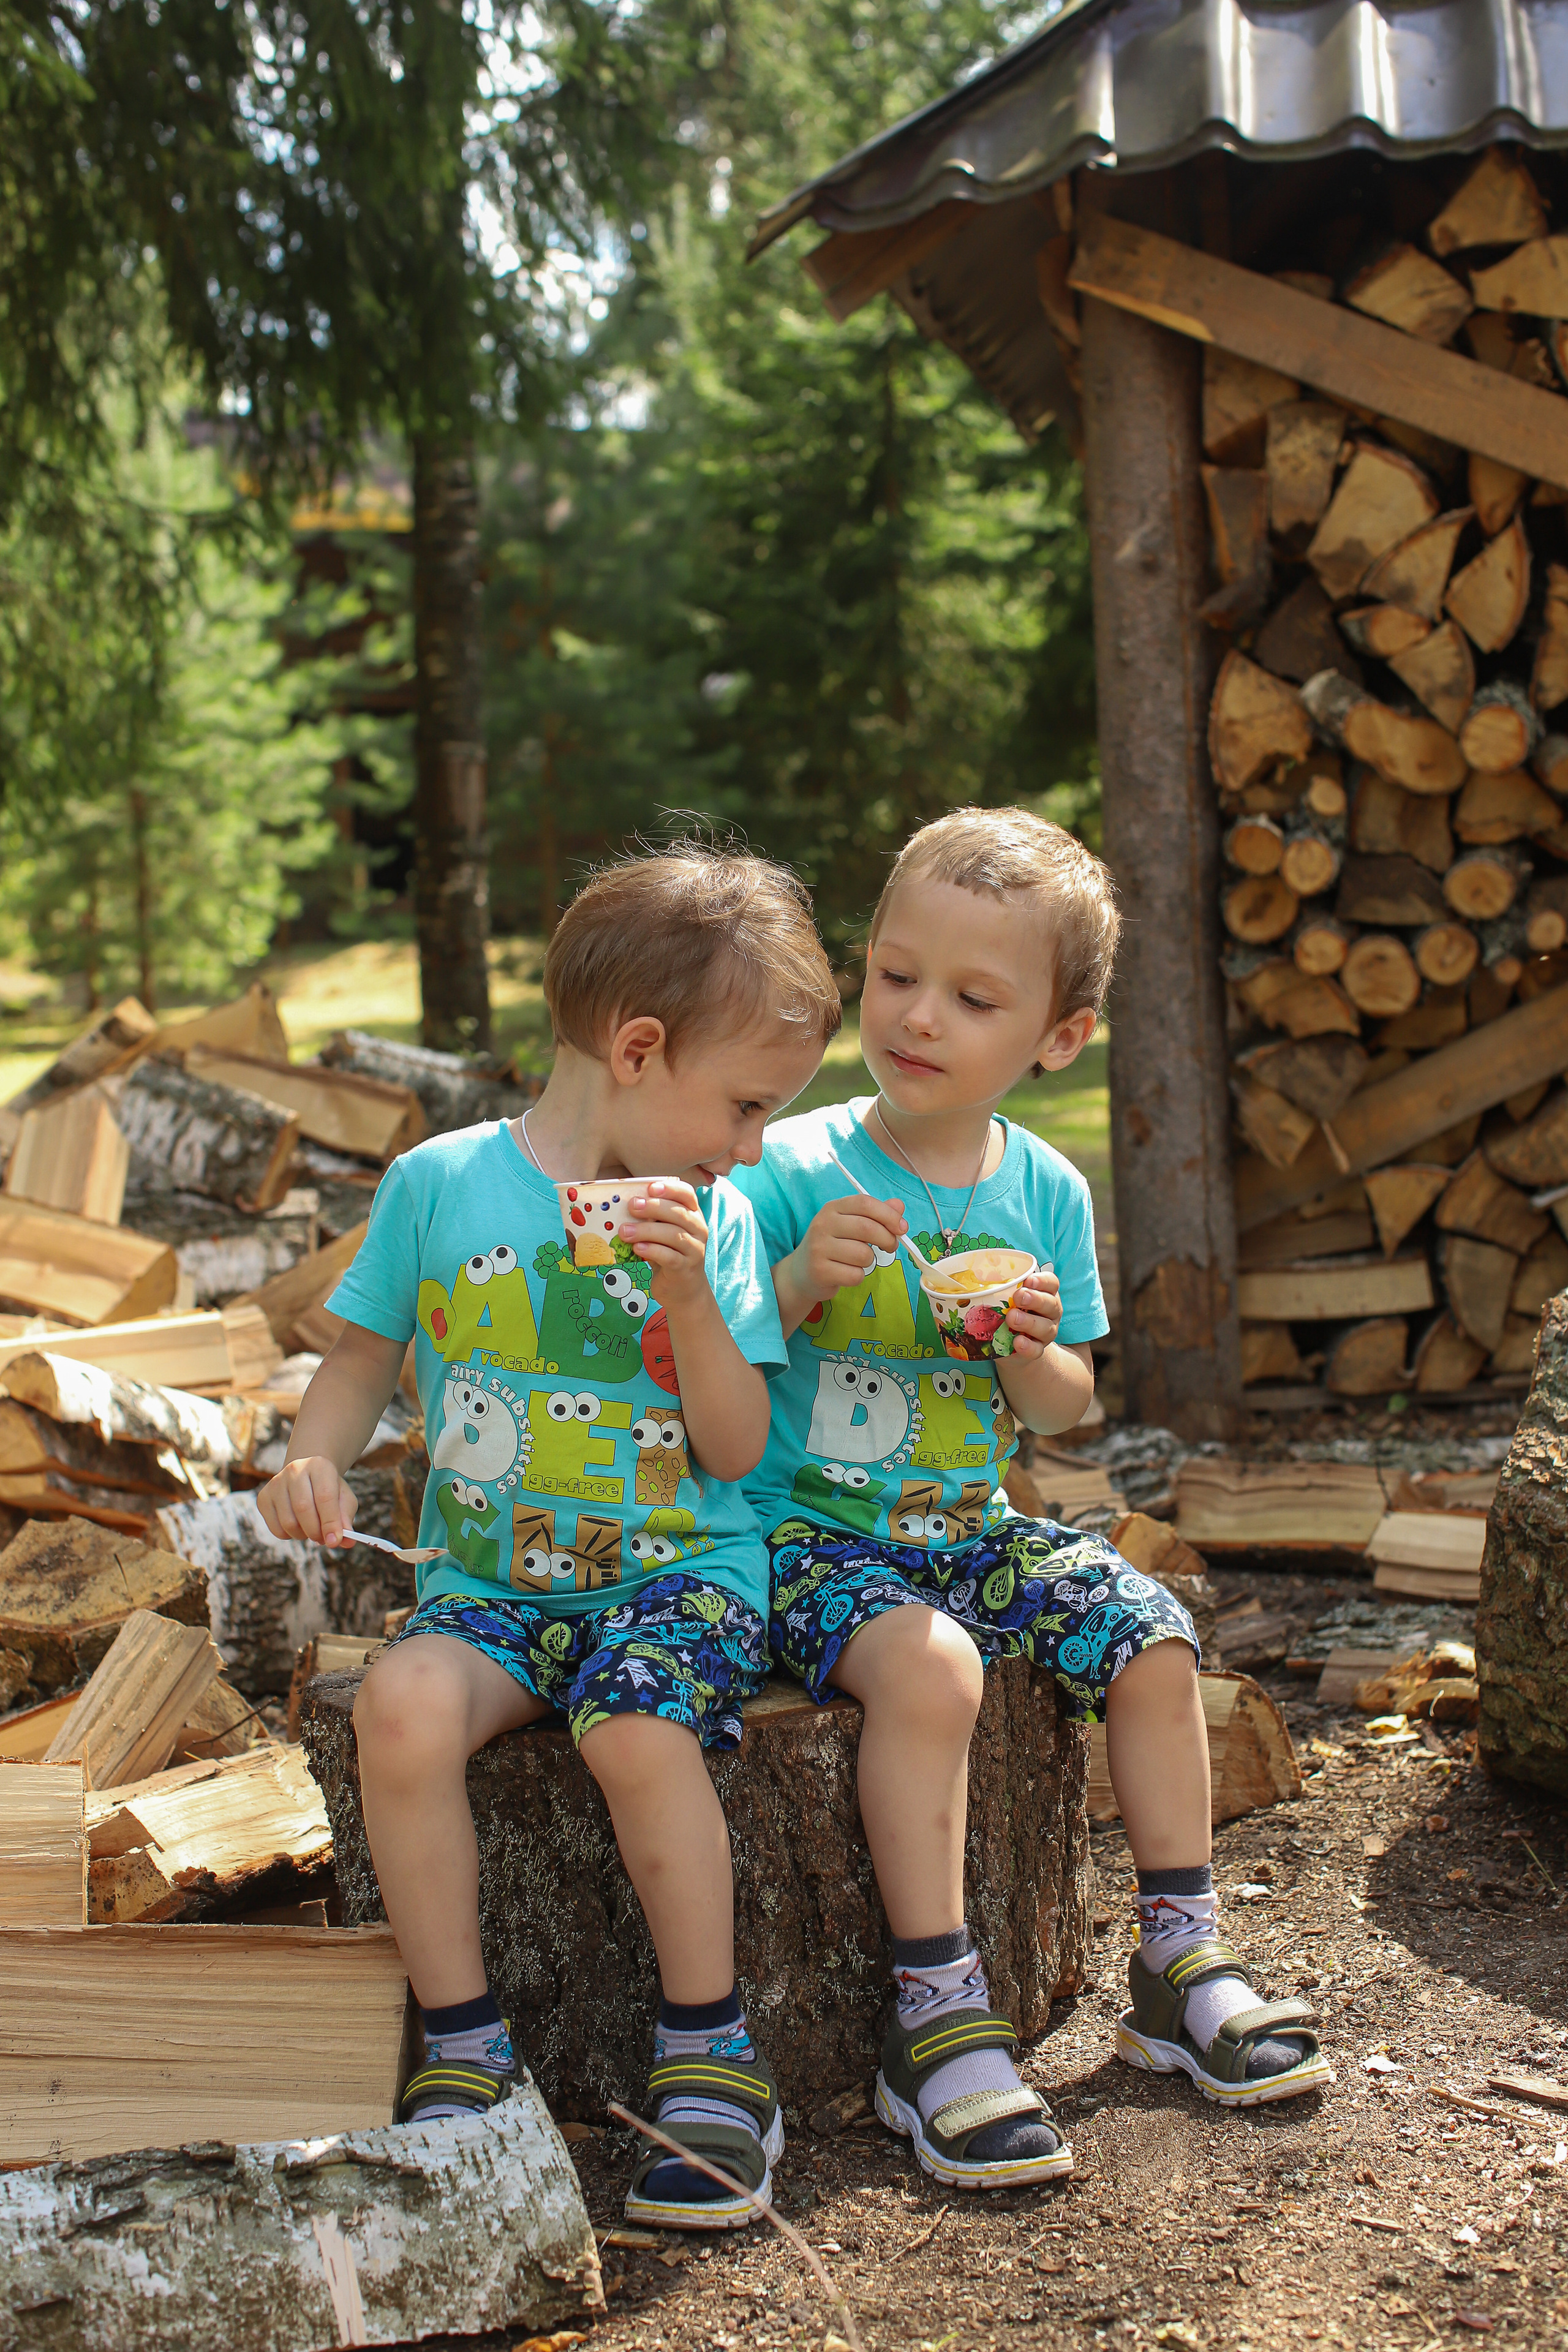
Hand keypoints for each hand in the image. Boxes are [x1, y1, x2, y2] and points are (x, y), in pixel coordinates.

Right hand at [258, 1455, 358, 1546]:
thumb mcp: (344, 1499)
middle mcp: (294, 1470)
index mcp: (319, 1465)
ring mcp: (275, 1483)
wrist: (306, 1475)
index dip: (330, 1522)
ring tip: (312, 1530)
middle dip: (316, 1531)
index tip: (335, 1541)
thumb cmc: (328, 1489)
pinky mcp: (263, 1497)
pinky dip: (289, 1535)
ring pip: (288, 1522)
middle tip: (324, 1539)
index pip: (324, 1497)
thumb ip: (346, 1519)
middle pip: (303, 1508)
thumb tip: (347, 1542)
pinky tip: (298, 1526)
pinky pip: (276, 1529)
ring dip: (303, 1535)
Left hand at [620, 1179, 710, 1304]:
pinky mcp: (685, 1268)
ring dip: (646, 1231)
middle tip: (631, 1206)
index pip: (688, 1195)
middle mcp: (698, 1230)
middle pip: (679, 1213)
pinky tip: (637, 1248)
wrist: (683, 1289)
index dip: (670, 1188)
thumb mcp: (663, 1233)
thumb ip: (653, 1218)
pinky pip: (669, 1256)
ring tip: (624, 1231)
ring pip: (673, 1235)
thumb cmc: (669, 1254)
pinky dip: (652, 1250)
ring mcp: (694, 1250)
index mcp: (693, 1215)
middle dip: (653, 1207)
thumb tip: (626, 1203)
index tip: (651, 1187)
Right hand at [787, 1194, 907, 1300]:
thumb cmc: (833, 1245)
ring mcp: (819, 1248)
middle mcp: (822, 1224)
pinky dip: (858, 1276)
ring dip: (870, 1261)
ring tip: (859, 1261)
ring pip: (864, 1255)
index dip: (889, 1215)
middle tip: (890, 1247)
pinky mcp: (820, 1271)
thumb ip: (876, 1214)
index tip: (902, 1228)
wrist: (802, 1272)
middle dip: (887, 1239)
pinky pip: (855, 1275)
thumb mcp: (851, 1225)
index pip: (865, 1203)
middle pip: (867, 1228)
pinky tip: (847, 1273)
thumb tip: (899, 1206)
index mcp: (832, 1208)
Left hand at [1004, 1269, 1062, 1359]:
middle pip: (1051, 1303)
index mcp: (1045, 1293)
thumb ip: (1001, 1289)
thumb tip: (976, 1278)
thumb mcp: (1006, 1298)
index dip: (1043, 1280)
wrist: (1011, 1345)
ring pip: (1046, 1327)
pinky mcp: (1038, 1349)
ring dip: (1029, 1322)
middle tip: (1018, 1297)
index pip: (1051, 1283)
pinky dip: (1027, 1346)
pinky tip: (1017, 1342)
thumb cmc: (1010, 1312)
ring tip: (1012, 1318)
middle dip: (1035, 1299)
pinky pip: (1037, 1350)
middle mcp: (1050, 1312)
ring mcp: (1046, 1332)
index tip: (1028, 1280)